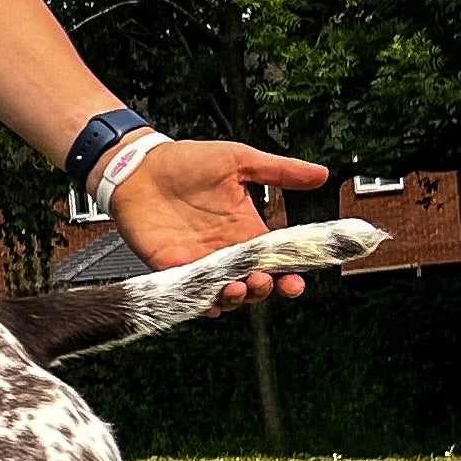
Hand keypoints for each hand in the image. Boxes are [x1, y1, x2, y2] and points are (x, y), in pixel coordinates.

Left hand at [105, 139, 328, 315]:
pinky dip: (201, 300)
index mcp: (246, 229)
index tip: (298, 279)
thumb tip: (321, 174)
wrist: (139, 166)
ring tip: (240, 286)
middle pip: (253, 283)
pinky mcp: (171, 267)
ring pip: (224, 294)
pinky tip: (211, 300)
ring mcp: (199, 261)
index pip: (275, 259)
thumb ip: (279, 171)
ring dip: (236, 297)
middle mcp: (226, 250)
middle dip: (264, 289)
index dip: (289, 273)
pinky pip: (189, 293)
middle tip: (267, 281)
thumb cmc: (186, 162)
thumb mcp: (239, 160)